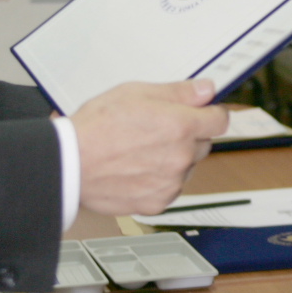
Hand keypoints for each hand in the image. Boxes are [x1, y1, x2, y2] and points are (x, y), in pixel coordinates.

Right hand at [71, 79, 226, 216]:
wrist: (70, 163)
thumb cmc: (96, 128)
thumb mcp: (136, 93)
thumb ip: (179, 92)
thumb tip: (206, 90)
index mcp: (180, 126)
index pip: (220, 120)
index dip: (210, 114)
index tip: (202, 113)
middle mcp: (180, 157)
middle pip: (203, 144)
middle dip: (187, 136)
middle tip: (156, 130)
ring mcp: (170, 183)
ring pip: (185, 167)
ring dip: (173, 160)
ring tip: (140, 151)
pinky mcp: (158, 202)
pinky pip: (169, 188)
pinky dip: (158, 180)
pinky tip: (136, 169)